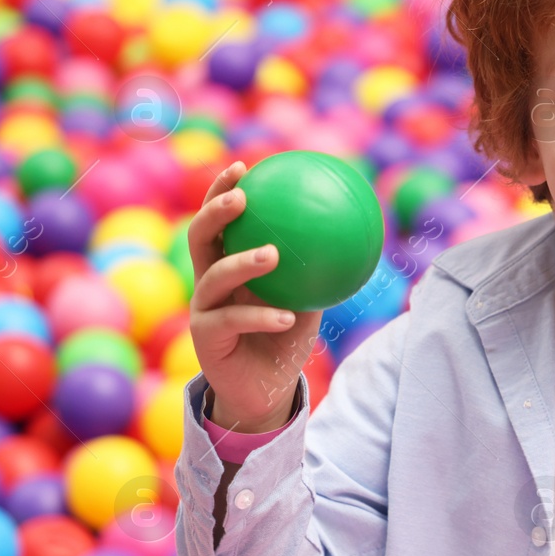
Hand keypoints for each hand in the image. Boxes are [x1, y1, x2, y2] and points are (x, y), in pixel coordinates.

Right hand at [188, 161, 322, 431]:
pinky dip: (262, 317)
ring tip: (272, 254)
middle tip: (243, 198)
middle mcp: (209, 282)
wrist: (266, 388)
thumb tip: (354, 232)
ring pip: (214, 278)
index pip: (219, 220)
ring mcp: (203, 310)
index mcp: (227, 265)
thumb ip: (319, 268)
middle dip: (216, 212)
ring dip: (243, 263)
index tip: (243, 166)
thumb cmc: (285, 338)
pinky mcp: (206, 340)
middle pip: (200, 237)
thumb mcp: (308, 298)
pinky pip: (233, 322)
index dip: (222, 190)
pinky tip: (287, 316)